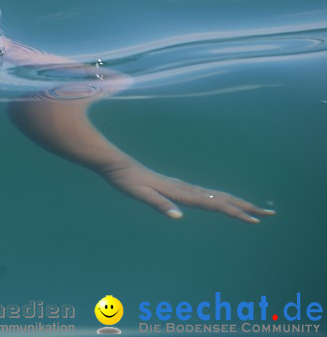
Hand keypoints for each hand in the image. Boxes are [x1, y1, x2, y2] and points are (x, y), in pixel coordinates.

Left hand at [102, 162, 274, 222]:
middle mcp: (185, 188)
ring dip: (236, 202)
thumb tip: (178, 216)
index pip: (213, 204)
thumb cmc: (126, 181)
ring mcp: (182, 186)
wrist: (116, 164)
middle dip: (245, 207)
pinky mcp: (176, 186)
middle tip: (269, 214)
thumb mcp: (139, 194)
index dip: (235, 213)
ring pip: (215, 195)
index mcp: (180, 192)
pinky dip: (220, 199)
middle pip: (221, 198)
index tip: (255, 221)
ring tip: (253, 209)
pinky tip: (221, 202)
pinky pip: (205, 194)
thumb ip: (158, 204)